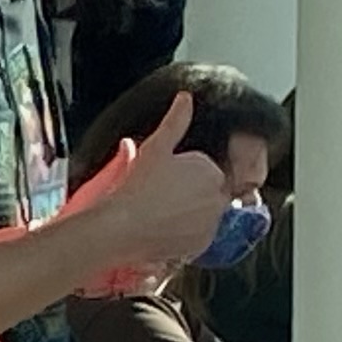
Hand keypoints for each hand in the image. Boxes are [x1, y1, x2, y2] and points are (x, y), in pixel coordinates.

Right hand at [56, 92, 229, 292]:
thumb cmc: (135, 189)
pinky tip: (163, 232)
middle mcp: (218, 196)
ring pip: (203, 216)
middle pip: (206, 194)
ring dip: (188, 216)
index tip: (160, 184)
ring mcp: (212, 222)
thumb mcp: (155, 148)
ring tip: (159, 218)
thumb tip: (185, 97)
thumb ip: (175, 121)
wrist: (122, 228)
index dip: (180, 178)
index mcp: (210, 170)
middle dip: (188, 197)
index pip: (202, 173)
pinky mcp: (203, 244)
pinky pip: (198, 238)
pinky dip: (185, 236)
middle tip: (158, 201)